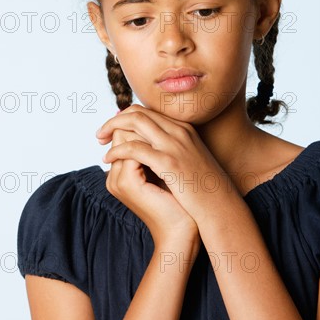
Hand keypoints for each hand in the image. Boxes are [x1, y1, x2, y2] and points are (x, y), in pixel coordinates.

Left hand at [96, 104, 234, 229]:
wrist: (219, 208)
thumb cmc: (203, 190)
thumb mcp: (188, 161)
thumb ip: (170, 150)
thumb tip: (147, 149)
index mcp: (183, 129)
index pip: (148, 112)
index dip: (126, 117)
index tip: (113, 128)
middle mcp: (179, 131)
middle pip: (138, 112)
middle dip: (115, 119)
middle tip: (100, 133)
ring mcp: (174, 145)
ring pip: (134, 122)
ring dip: (112, 129)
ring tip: (100, 141)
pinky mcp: (169, 162)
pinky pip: (134, 148)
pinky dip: (117, 151)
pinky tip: (108, 158)